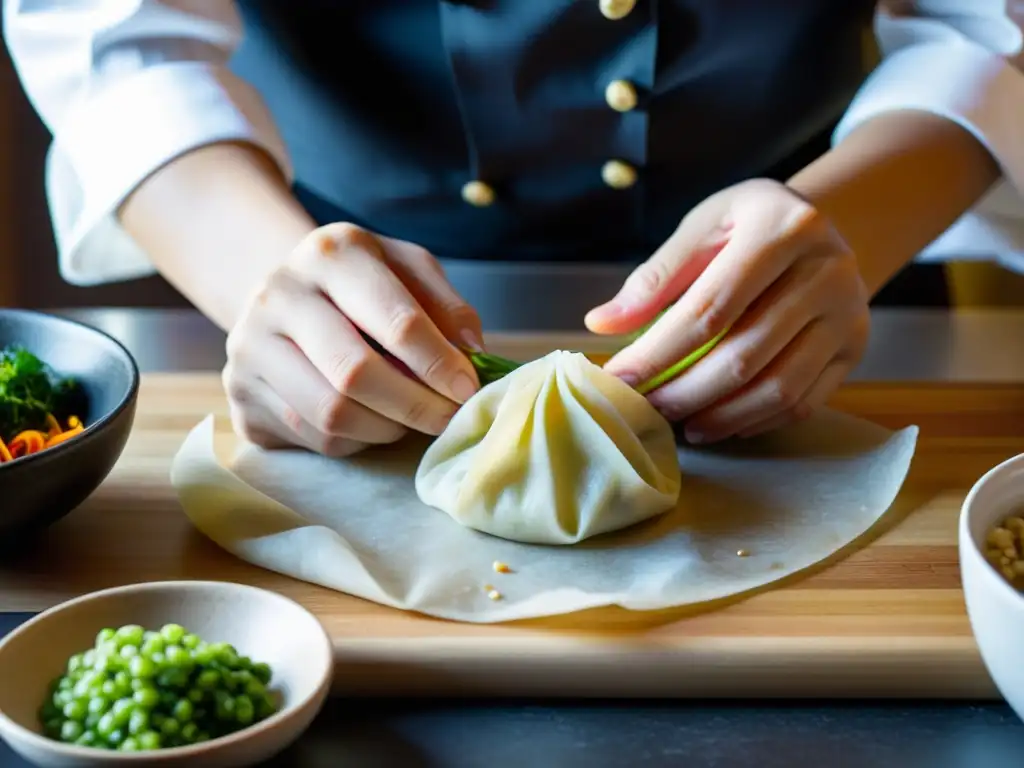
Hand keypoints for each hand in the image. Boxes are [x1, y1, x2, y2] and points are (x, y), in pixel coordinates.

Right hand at [223, 223, 483, 456]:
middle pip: (355, 372)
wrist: (285, 295)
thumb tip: (471, 352)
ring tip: (411, 419)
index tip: (468, 387)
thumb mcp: (408, 271)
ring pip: (331, 414)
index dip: (438, 363)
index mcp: (329, 254)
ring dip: (387, 428)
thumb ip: (446, 305)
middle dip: (415, 405)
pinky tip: (372, 421)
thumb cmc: (363, 285)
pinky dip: (356, 440)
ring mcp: (248, 347)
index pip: (394, 320)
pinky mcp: (240, 395)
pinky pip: (312, 437)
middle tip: (447, 418)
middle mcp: (277, 295)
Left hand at [585, 178, 869, 443]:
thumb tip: (600, 324)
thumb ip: (654, 278)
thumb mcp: (703, 227)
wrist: (821, 228)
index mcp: (783, 227)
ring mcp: (848, 313)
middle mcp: (827, 269)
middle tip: (647, 410)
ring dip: (721, 417)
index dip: (658, 351)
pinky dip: (757, 421)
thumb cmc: (748, 226)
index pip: (710, 307)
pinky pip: (805, 402)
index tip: (619, 379)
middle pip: (745, 354)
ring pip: (779, 388)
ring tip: (681, 423)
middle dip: (686, 392)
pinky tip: (721, 422)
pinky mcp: (855, 348)